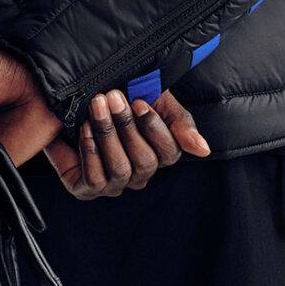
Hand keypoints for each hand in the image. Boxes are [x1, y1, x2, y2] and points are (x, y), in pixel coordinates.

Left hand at [43, 87, 210, 198]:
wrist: (81, 95)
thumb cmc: (121, 98)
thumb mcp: (156, 99)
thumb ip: (181, 123)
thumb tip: (203, 149)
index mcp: (158, 154)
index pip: (170, 152)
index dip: (154, 128)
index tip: (140, 101)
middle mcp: (139, 174)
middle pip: (145, 162)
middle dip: (127, 126)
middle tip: (113, 97)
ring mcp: (114, 185)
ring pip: (121, 170)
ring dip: (107, 134)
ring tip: (97, 106)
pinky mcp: (87, 189)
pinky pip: (95, 179)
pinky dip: (90, 150)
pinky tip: (84, 127)